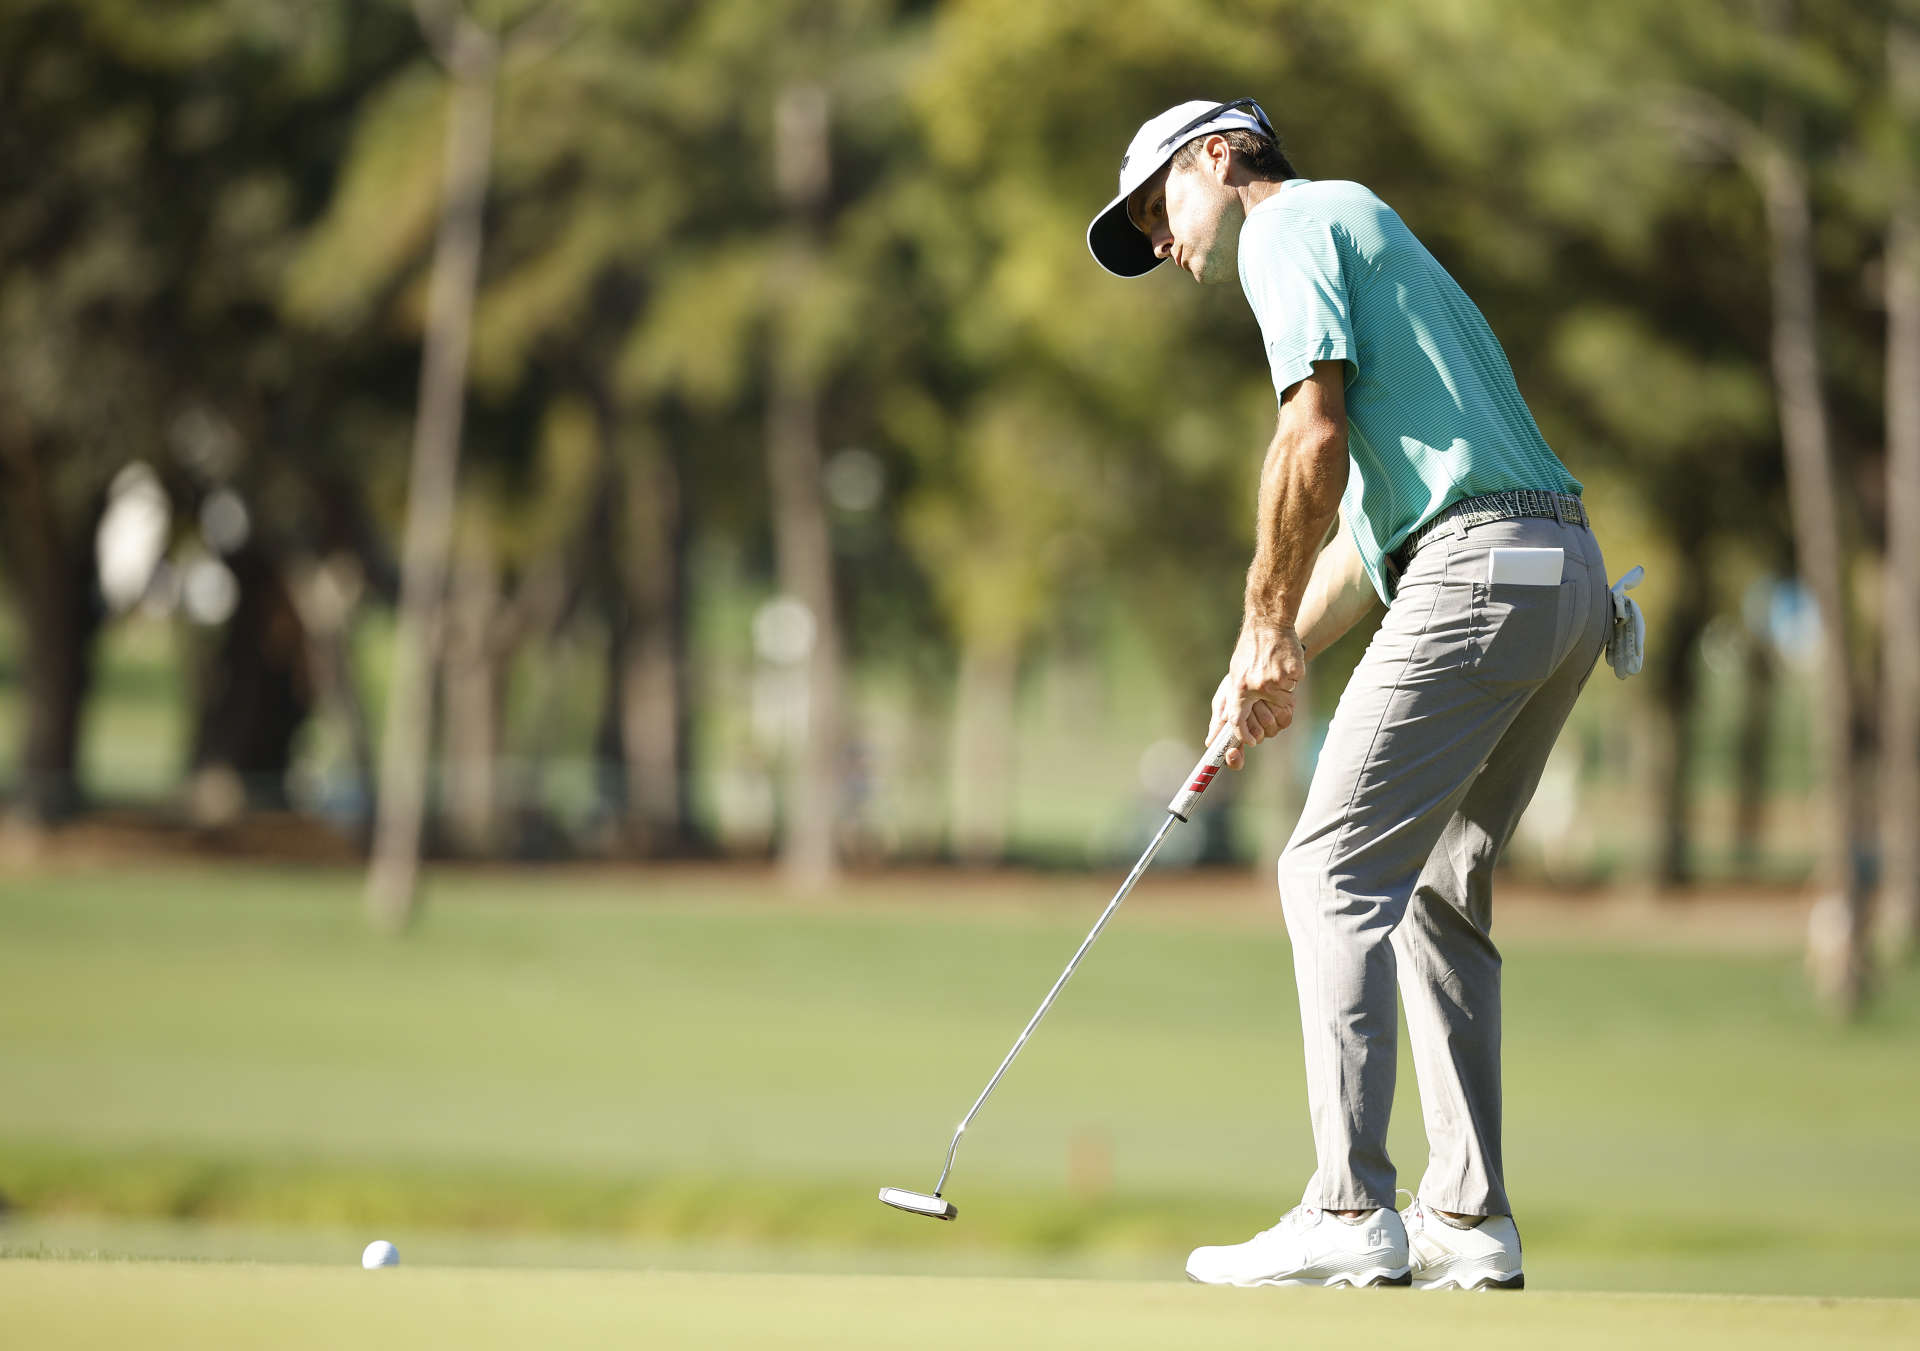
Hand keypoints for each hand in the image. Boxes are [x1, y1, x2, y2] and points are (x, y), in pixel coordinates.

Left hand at [1207, 622, 1304, 769]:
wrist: (1268, 624)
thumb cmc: (1250, 651)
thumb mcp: (1235, 674)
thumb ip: (1231, 701)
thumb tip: (1218, 730)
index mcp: (1239, 688)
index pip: (1238, 720)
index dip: (1244, 735)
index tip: (1251, 741)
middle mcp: (1257, 686)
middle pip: (1272, 713)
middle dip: (1273, 709)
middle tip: (1271, 692)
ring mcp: (1276, 680)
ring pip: (1286, 699)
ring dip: (1284, 689)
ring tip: (1275, 670)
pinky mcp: (1294, 672)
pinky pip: (1296, 684)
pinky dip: (1293, 677)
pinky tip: (1284, 662)